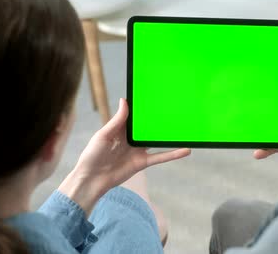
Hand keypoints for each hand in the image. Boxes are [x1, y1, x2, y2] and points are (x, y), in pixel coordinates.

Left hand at [59, 98, 190, 214]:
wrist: (92, 180)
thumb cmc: (92, 155)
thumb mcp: (104, 135)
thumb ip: (117, 120)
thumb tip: (124, 100)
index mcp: (120, 129)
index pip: (135, 116)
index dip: (144, 108)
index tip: (157, 97)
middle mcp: (131, 138)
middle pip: (148, 127)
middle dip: (160, 120)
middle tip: (176, 109)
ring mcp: (138, 150)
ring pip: (157, 141)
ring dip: (169, 136)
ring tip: (185, 129)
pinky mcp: (143, 162)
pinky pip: (160, 157)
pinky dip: (173, 154)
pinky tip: (185, 150)